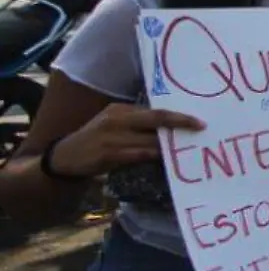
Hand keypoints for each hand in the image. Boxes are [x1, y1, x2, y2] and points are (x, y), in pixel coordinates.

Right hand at [49, 104, 203, 177]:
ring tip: (187, 148)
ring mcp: (112, 137)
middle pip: (156, 119)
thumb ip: (138, 124)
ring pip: (150, 140)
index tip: (199, 121)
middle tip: (200, 129)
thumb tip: (171, 128)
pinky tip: (165, 160)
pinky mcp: (108, 154)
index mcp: (121, 110)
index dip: (178, 116)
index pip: (155, 111)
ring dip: (169, 145)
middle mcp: (117, 119)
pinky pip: (138, 155)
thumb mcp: (115, 125)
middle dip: (180, 124)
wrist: (66, 157)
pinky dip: (153, 157)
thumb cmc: (98, 140)